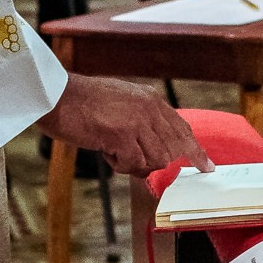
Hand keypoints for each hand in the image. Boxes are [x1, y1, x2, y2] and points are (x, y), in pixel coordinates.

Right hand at [41, 77, 213, 176]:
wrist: (56, 95)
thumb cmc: (82, 103)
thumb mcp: (122, 103)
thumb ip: (141, 123)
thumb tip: (155, 155)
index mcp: (151, 100)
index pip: (183, 129)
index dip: (196, 151)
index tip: (207, 167)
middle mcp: (149, 108)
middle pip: (172, 149)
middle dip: (155, 163)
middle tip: (127, 160)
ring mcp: (137, 121)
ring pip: (156, 160)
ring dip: (134, 164)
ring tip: (112, 152)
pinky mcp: (122, 135)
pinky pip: (133, 163)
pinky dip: (119, 165)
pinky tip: (105, 151)